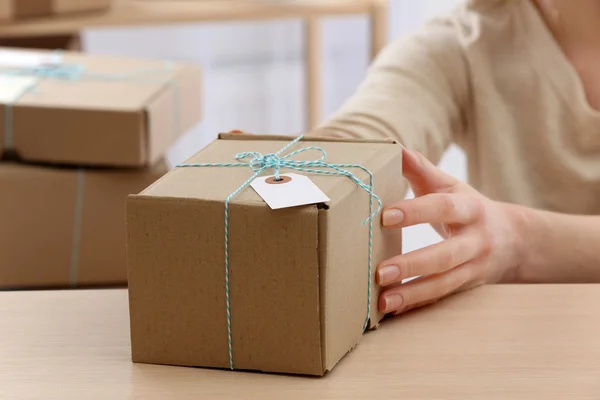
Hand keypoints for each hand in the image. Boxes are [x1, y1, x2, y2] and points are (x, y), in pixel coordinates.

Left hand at [377, 148, 524, 314]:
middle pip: (446, 255)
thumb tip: (393, 148)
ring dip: (413, 293)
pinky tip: (393, 309)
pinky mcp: (467, 287)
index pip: (443, 207)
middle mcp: (475, 240)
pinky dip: (417, 304)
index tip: (385, 216)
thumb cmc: (468, 207)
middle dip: (414, 264)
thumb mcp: (450, 185)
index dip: (415, 211)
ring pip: (445, 284)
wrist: (514, 239)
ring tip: (383, 301)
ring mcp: (474, 267)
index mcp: (469, 208)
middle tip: (380, 272)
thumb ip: (421, 170)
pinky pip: (442, 298)